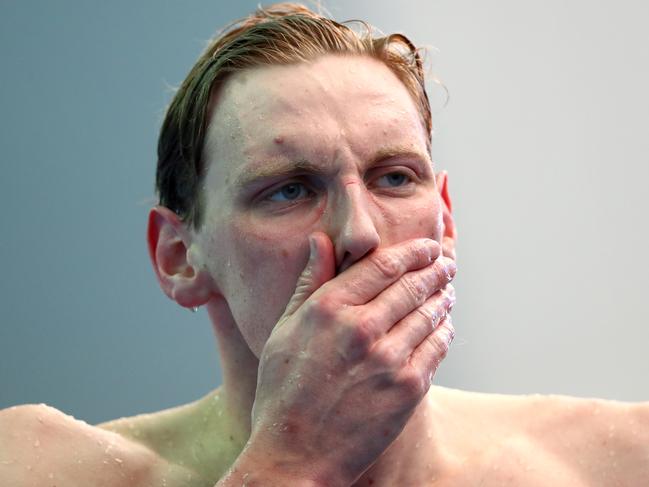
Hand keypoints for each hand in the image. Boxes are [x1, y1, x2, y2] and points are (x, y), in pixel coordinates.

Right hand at [243, 233, 455, 486]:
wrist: (296, 456)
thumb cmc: (283, 392)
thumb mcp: (284, 330)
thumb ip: (308, 282)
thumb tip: (319, 240)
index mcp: (328, 309)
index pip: (382, 265)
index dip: (412, 251)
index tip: (427, 246)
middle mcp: (361, 329)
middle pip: (411, 285)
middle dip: (435, 270)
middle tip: (446, 264)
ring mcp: (388, 359)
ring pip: (428, 314)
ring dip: (442, 298)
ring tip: (448, 291)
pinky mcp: (408, 389)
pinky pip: (436, 348)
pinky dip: (444, 331)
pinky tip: (445, 325)